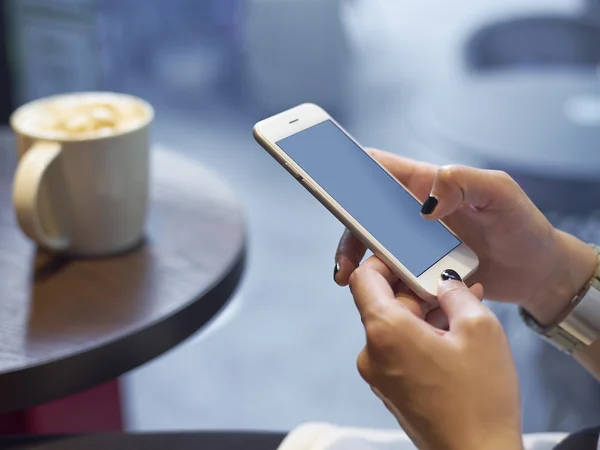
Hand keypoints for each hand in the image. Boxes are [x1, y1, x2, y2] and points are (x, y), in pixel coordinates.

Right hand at [335, 150, 597, 323]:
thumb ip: (465, 182)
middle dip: (345, 224)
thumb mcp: (501, 193)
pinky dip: (376, 279)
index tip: (325, 176)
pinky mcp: (418, 267)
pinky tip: (375, 291)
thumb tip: (426, 203)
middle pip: (364, 210)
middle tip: (338, 242)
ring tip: (346, 275)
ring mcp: (414, 240)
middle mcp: (414, 211)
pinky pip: (388, 269)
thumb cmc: (523, 226)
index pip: (379, 168)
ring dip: (354, 256)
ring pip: (370, 242)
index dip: (348, 167)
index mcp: (427, 183)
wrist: (536, 273)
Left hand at [351, 257, 522, 449]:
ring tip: (462, 308)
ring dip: (424, 313)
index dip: (384, 260)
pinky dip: (420, 336)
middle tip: (450, 283)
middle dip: (416, 289)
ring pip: (394, 325)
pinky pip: (399, 349)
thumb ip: (456, 292)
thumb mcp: (479, 329)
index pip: (364, 277)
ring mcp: (377, 373)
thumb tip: (445, 280)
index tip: (408, 255)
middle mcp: (371, 352)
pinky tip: (453, 335)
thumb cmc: (480, 399)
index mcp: (385, 331)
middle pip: (383, 302)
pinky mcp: (389, 389)